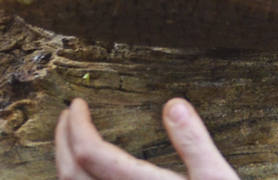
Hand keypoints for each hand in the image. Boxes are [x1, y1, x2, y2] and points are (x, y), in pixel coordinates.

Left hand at [55, 96, 238, 179]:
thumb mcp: (215, 178)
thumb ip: (194, 142)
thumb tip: (173, 104)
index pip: (90, 154)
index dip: (77, 125)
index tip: (77, 104)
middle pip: (71, 175)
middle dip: (62, 141)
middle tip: (67, 116)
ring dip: (64, 164)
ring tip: (69, 140)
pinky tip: (84, 174)